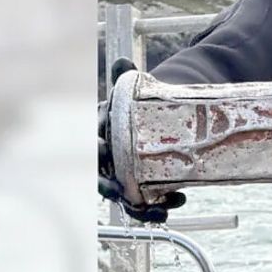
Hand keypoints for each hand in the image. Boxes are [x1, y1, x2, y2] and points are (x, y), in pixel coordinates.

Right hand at [98, 57, 185, 222]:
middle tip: (119, 191)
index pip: (94, 146)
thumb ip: (124, 78)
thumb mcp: (132, 92)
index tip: (103, 150)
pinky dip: (157, 207)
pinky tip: (176, 200)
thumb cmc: (137, 108)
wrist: (157, 121)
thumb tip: (122, 62)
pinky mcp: (141, 188)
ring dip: (139, 207)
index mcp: (104, 135)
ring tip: (160, 209)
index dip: (96, 151)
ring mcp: (124, 177)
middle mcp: (110, 160)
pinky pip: (144, 203)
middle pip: (102, 178)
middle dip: (108, 186)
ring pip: (125, 198)